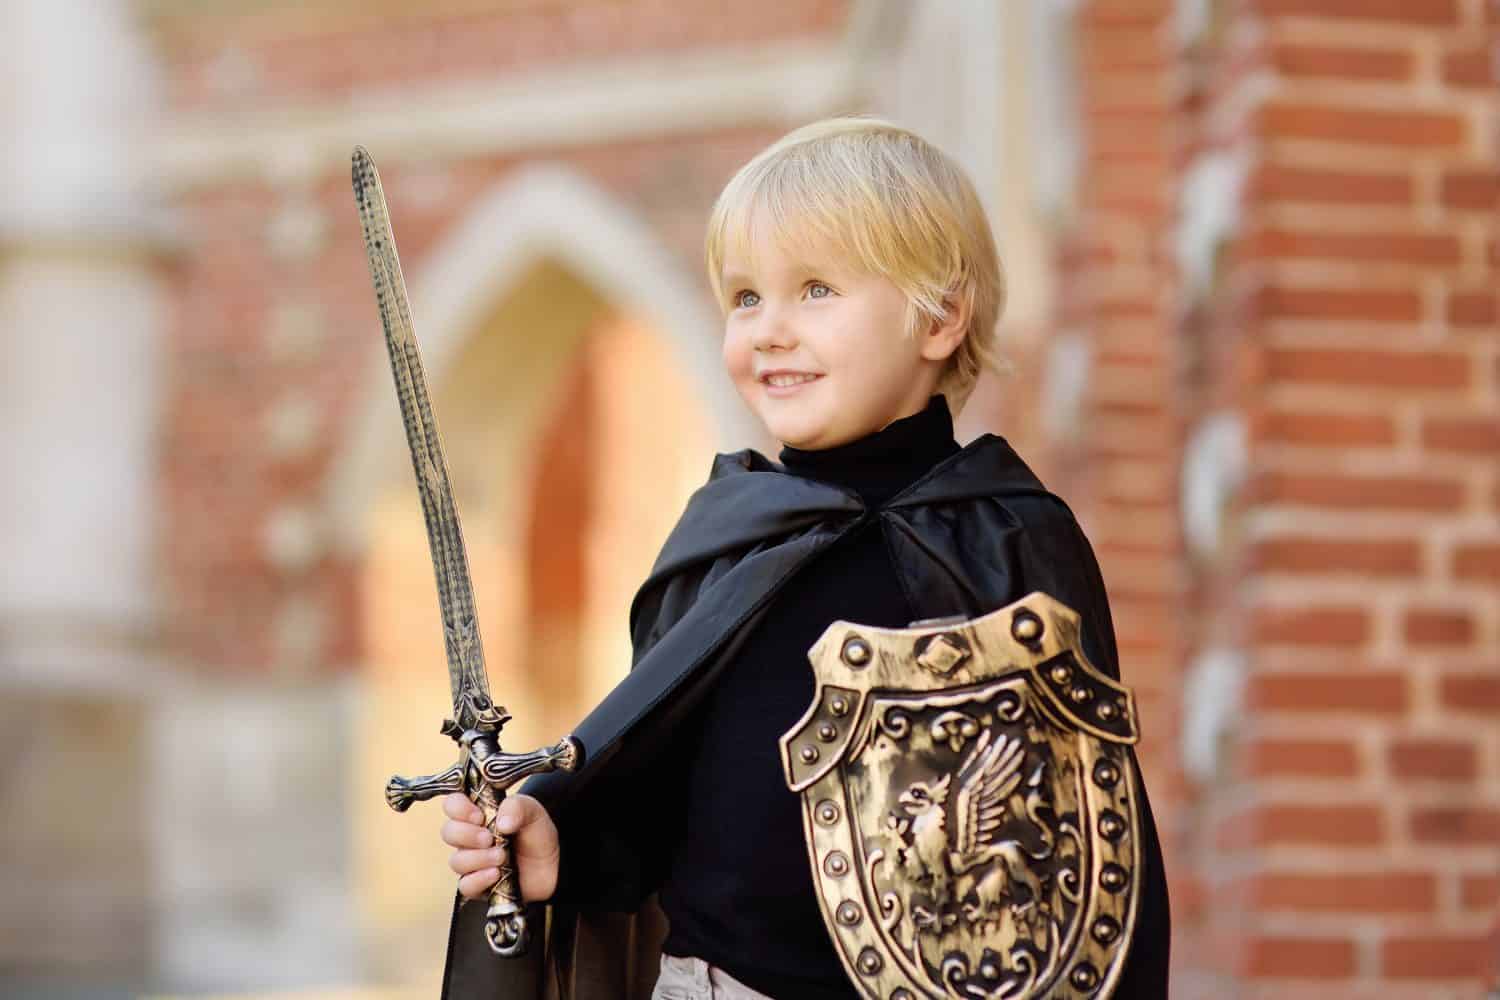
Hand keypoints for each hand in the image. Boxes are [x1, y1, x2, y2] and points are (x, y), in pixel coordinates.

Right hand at [442, 792, 559, 902]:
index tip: (478, 816)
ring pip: (456, 861)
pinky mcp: (479, 885)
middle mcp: (470, 837)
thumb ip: (517, 807)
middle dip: (467, 835)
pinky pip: (466, 885)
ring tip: (501, 856)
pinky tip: (496, 873)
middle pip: (448, 832)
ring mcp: (472, 862)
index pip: (452, 804)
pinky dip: (479, 879)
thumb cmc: (536, 834)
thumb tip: (502, 822)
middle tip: (489, 838)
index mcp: (478, 813)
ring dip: (478, 858)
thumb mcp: (533, 812)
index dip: (458, 808)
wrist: (553, 865)